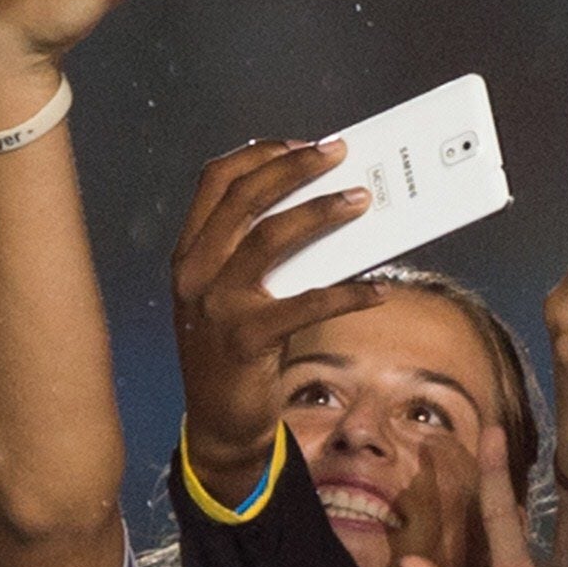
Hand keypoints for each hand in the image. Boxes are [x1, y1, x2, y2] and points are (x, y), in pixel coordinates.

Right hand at [171, 139, 386, 481]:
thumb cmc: (237, 352)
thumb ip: (260, 256)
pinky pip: (306, 304)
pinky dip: (347, 293)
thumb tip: (324, 213)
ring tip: (362, 201)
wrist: (219, 422)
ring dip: (321, 213)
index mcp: (189, 252)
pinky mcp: (246, 339)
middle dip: (295, 168)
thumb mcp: (234, 296)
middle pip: (244, 198)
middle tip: (340, 154)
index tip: (303, 144)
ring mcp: (216, 303)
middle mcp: (194, 270)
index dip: (259, 155)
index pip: (214, 182)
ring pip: (270, 238)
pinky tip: (378, 290)